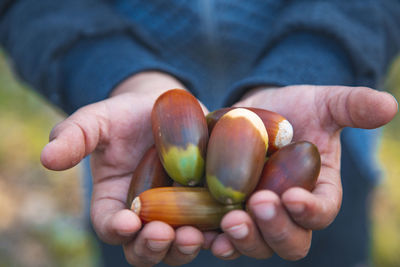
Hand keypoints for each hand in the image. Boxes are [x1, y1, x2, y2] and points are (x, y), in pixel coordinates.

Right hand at [41, 71, 208, 265]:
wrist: (166, 109)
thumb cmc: (126, 115)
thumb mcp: (98, 120)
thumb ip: (74, 136)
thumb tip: (47, 158)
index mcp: (113, 202)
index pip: (109, 225)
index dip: (116, 228)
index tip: (127, 221)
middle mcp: (144, 216)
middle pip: (143, 247)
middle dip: (152, 247)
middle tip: (163, 234)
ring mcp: (176, 215)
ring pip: (177, 246)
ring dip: (184, 247)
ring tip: (195, 235)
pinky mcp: (203, 207)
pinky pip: (210, 230)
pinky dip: (217, 236)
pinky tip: (225, 230)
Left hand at [209, 85, 397, 259]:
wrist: (253, 113)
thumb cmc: (292, 109)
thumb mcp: (321, 103)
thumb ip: (351, 106)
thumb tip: (389, 105)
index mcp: (317, 193)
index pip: (321, 213)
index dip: (310, 211)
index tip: (292, 196)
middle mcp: (288, 214)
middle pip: (290, 240)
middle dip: (275, 228)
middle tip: (259, 205)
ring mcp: (256, 218)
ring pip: (256, 245)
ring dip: (244, 239)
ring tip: (230, 220)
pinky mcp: (226, 214)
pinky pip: (222, 237)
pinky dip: (213, 239)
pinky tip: (200, 232)